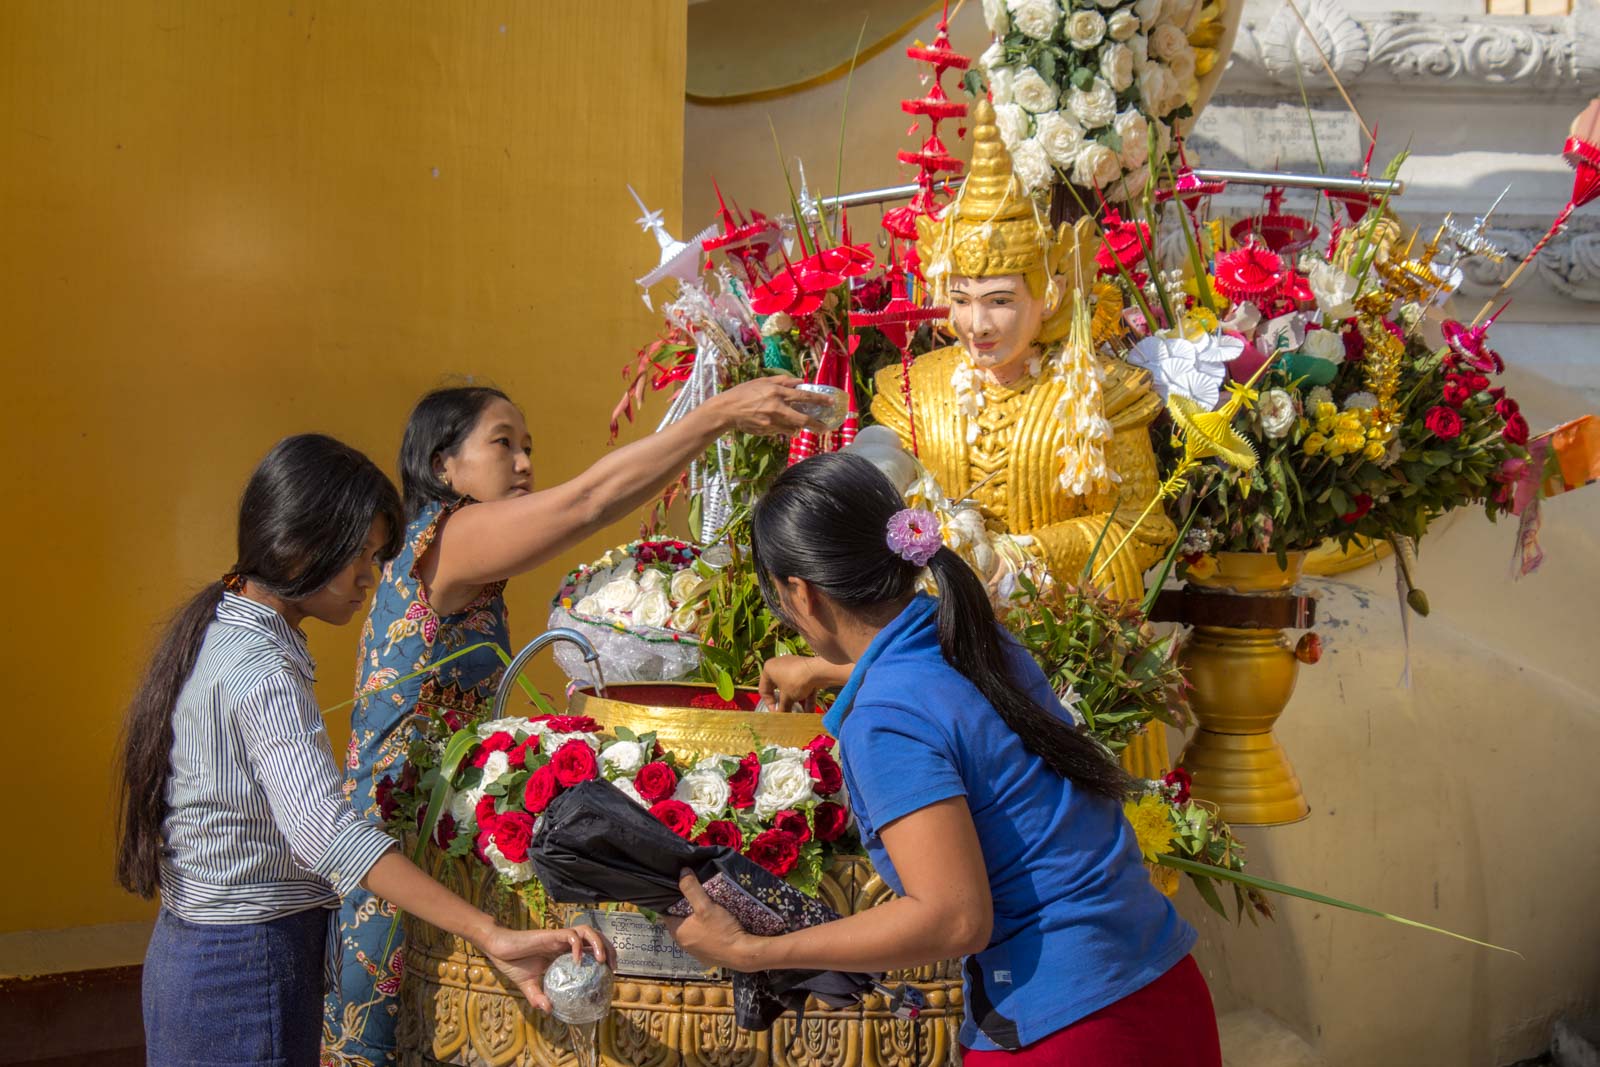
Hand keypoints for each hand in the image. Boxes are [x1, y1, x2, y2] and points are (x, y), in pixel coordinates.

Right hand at [480, 924, 615, 1012]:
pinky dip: (577, 946)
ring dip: (598, 943)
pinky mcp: (550, 935)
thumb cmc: (514, 964)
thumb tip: (549, 1011)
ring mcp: (558, 937)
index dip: (604, 957)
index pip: (590, 949)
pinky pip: (570, 935)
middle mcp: (564, 943)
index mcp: (563, 952)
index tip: (609, 973)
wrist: (499, 950)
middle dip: (609, 949)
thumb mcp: (528, 986)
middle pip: (595, 938)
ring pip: (586, 931)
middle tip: (613, 967)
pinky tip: (575, 960)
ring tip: (601, 961)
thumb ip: (539, 998)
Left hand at [661, 869, 759, 971]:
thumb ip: (692, 888)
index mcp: (678, 932)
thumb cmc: (722, 930)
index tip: (682, 889)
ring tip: (708, 909)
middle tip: (697, 896)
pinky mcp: (708, 957)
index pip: (667, 912)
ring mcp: (696, 952)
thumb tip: (682, 872)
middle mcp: (683, 944)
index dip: (673, 900)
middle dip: (687, 910)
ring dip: (697, 921)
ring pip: (692, 931)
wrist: (743, 954)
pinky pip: (703, 940)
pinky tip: (717, 926)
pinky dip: (707, 932)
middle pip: (680, 921)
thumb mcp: (705, 906)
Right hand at [707, 376, 823, 435]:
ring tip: (804, 425)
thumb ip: (782, 381)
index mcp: (776, 392)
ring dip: (799, 427)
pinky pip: (781, 431)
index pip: (803, 397)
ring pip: (792, 428)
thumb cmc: (744, 392)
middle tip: (826, 427)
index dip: (819, 400)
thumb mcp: (763, 381)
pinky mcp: (766, 431)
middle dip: (816, 424)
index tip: (831, 403)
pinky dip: (785, 428)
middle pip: (802, 419)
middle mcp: (776, 407)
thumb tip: (799, 381)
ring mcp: (771, 421)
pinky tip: (782, 424)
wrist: (727, 410)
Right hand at [759, 654, 849, 712]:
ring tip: (799, 715)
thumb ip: (782, 708)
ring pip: (792, 688)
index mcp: (769, 669)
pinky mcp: (806, 670)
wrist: (818, 670)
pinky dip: (806, 697)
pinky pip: (803, 685)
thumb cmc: (795, 681)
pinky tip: (810, 712)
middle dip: (785, 704)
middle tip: (788, 714)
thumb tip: (781, 718)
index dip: (769, 704)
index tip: (776, 714)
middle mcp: (779, 665)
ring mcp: (794, 667)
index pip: (764, 690)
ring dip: (796, 702)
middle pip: (779, 689)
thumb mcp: (787, 698)